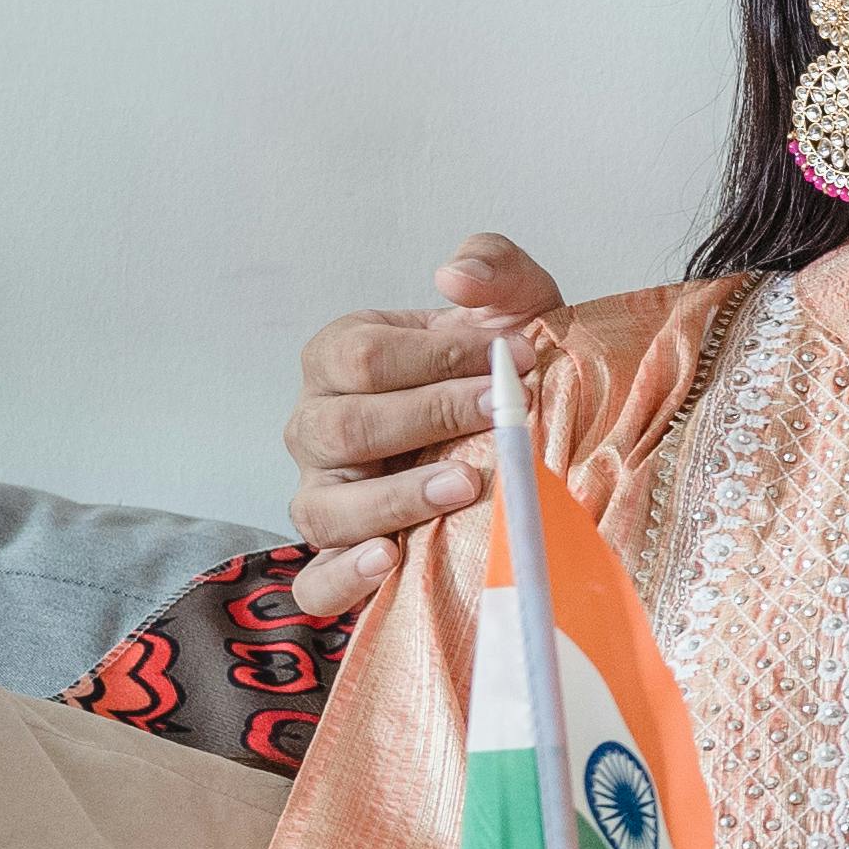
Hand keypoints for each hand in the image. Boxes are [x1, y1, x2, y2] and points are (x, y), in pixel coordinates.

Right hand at [284, 233, 570, 621]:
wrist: (532, 434)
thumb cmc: (504, 368)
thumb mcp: (515, 306)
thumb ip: (493, 268)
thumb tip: (454, 276)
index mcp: (342, 357)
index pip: (364, 356)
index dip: (440, 357)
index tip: (519, 357)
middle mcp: (318, 426)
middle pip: (342, 428)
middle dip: (428, 419)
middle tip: (504, 415)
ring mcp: (325, 495)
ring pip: (323, 507)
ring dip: (395, 499)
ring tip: (464, 488)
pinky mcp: (342, 557)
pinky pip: (316, 581)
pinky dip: (344, 576)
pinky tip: (391, 560)